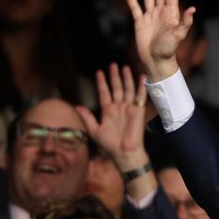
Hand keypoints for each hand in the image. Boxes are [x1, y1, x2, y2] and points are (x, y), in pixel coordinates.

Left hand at [77, 64, 157, 200]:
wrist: (124, 153)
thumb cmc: (110, 145)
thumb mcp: (94, 131)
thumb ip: (87, 118)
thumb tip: (77, 106)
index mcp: (108, 111)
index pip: (104, 93)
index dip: (102, 82)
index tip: (99, 72)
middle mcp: (119, 107)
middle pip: (117, 88)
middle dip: (114, 76)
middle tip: (113, 64)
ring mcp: (129, 108)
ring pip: (128, 89)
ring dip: (126, 78)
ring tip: (125, 67)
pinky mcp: (138, 111)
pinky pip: (140, 96)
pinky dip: (141, 86)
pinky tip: (141, 77)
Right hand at [125, 0, 194, 81]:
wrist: (156, 62)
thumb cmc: (169, 50)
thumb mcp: (178, 35)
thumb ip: (185, 22)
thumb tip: (193, 9)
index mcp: (170, 14)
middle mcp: (161, 14)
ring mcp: (151, 18)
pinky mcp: (141, 24)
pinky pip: (135, 9)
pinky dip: (132, 0)